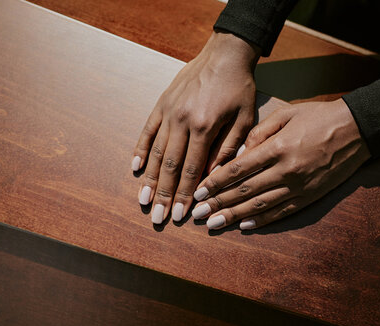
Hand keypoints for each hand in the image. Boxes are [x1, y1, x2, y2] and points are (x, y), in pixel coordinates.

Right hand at [132, 31, 260, 223]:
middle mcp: (182, 122)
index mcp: (205, 127)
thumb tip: (213, 177)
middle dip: (163, 194)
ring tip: (143, 200)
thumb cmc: (239, 87)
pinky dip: (140, 150)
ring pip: (155, 152)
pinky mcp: (161, 105)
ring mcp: (168, 113)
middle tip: (157, 218)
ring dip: (149, 179)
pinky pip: (147, 131)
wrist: (225, 54)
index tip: (179, 215)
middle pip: (169, 166)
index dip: (184, 194)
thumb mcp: (244, 118)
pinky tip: (135, 168)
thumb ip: (229, 149)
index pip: (192, 169)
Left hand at [191, 99, 370, 229]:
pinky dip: (263, 221)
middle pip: (244, 191)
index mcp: (277, 148)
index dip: (215, 182)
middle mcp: (285, 170)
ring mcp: (298, 186)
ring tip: (213, 224)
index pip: (238, 169)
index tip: (198, 191)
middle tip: (197, 214)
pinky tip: (245, 226)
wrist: (357, 130)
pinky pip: (282, 212)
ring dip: (234, 216)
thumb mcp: (285, 115)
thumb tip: (237, 153)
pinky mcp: (310, 196)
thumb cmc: (318, 117)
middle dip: (218, 203)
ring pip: (260, 206)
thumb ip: (258, 133)